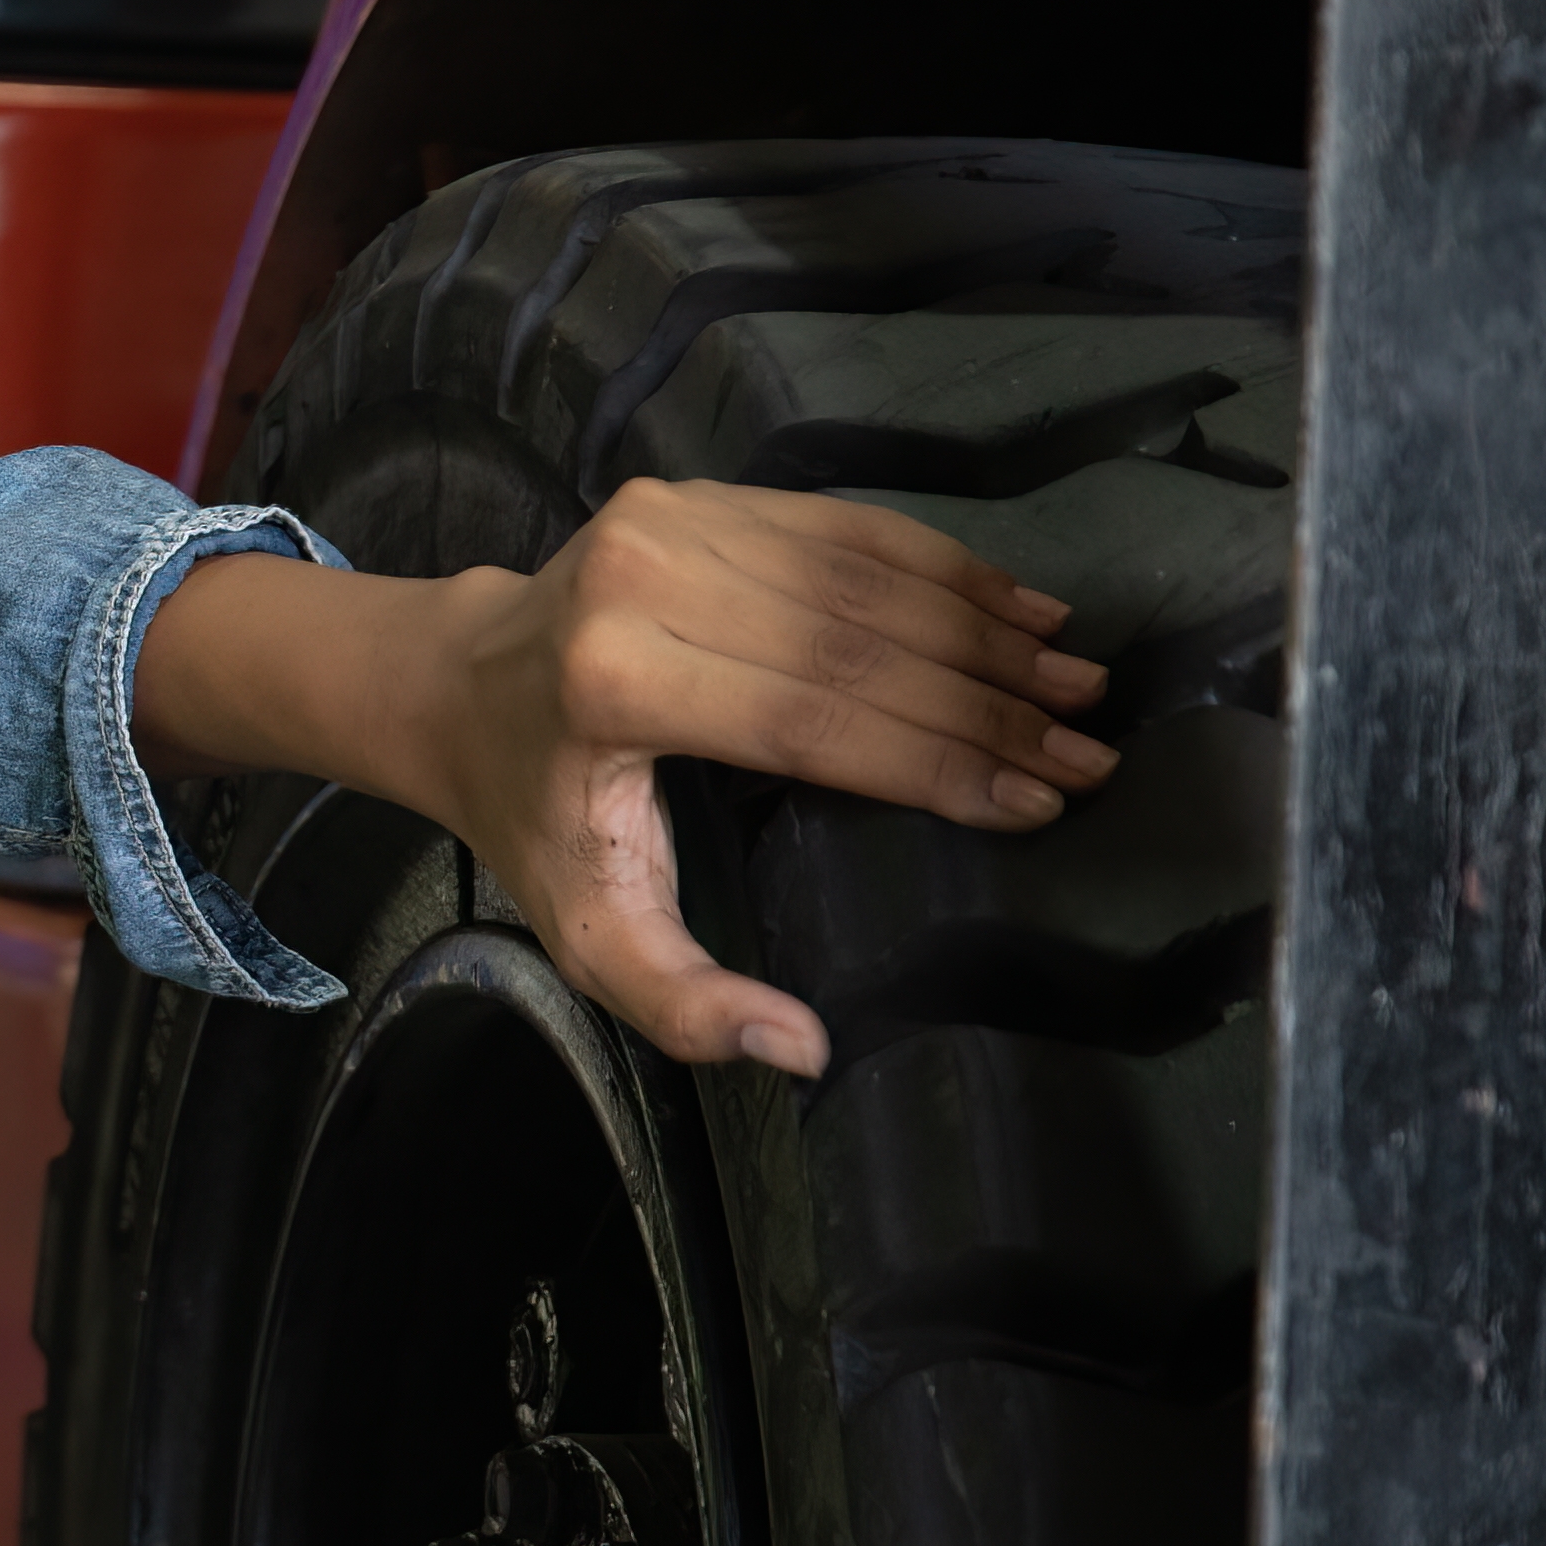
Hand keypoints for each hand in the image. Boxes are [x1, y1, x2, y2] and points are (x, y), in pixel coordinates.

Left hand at [135, 481, 1116, 1075]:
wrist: (453, 685)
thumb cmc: (535, 815)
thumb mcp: (586, 929)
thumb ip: (681, 1004)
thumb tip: (798, 1050)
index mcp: (617, 683)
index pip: (816, 722)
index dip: (939, 763)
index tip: (1041, 799)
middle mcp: (642, 582)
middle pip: (855, 647)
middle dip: (989, 705)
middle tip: (1091, 752)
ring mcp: (670, 522)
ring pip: (865, 579)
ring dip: (987, 632)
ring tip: (1079, 685)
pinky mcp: (694, 495)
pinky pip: (843, 526)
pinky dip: (942, 567)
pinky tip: (1022, 606)